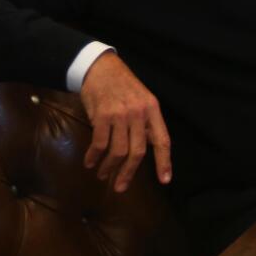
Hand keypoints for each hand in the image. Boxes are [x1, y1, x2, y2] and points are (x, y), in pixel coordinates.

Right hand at [80, 51, 171, 191]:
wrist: (101, 68)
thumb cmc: (123, 87)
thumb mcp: (142, 100)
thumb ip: (145, 123)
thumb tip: (142, 151)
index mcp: (153, 110)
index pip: (163, 140)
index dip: (164, 162)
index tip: (165, 180)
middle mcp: (139, 113)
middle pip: (138, 152)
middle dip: (128, 173)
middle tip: (120, 187)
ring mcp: (121, 114)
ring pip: (118, 151)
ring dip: (109, 167)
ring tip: (103, 175)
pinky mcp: (102, 115)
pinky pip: (99, 143)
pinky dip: (94, 157)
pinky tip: (90, 162)